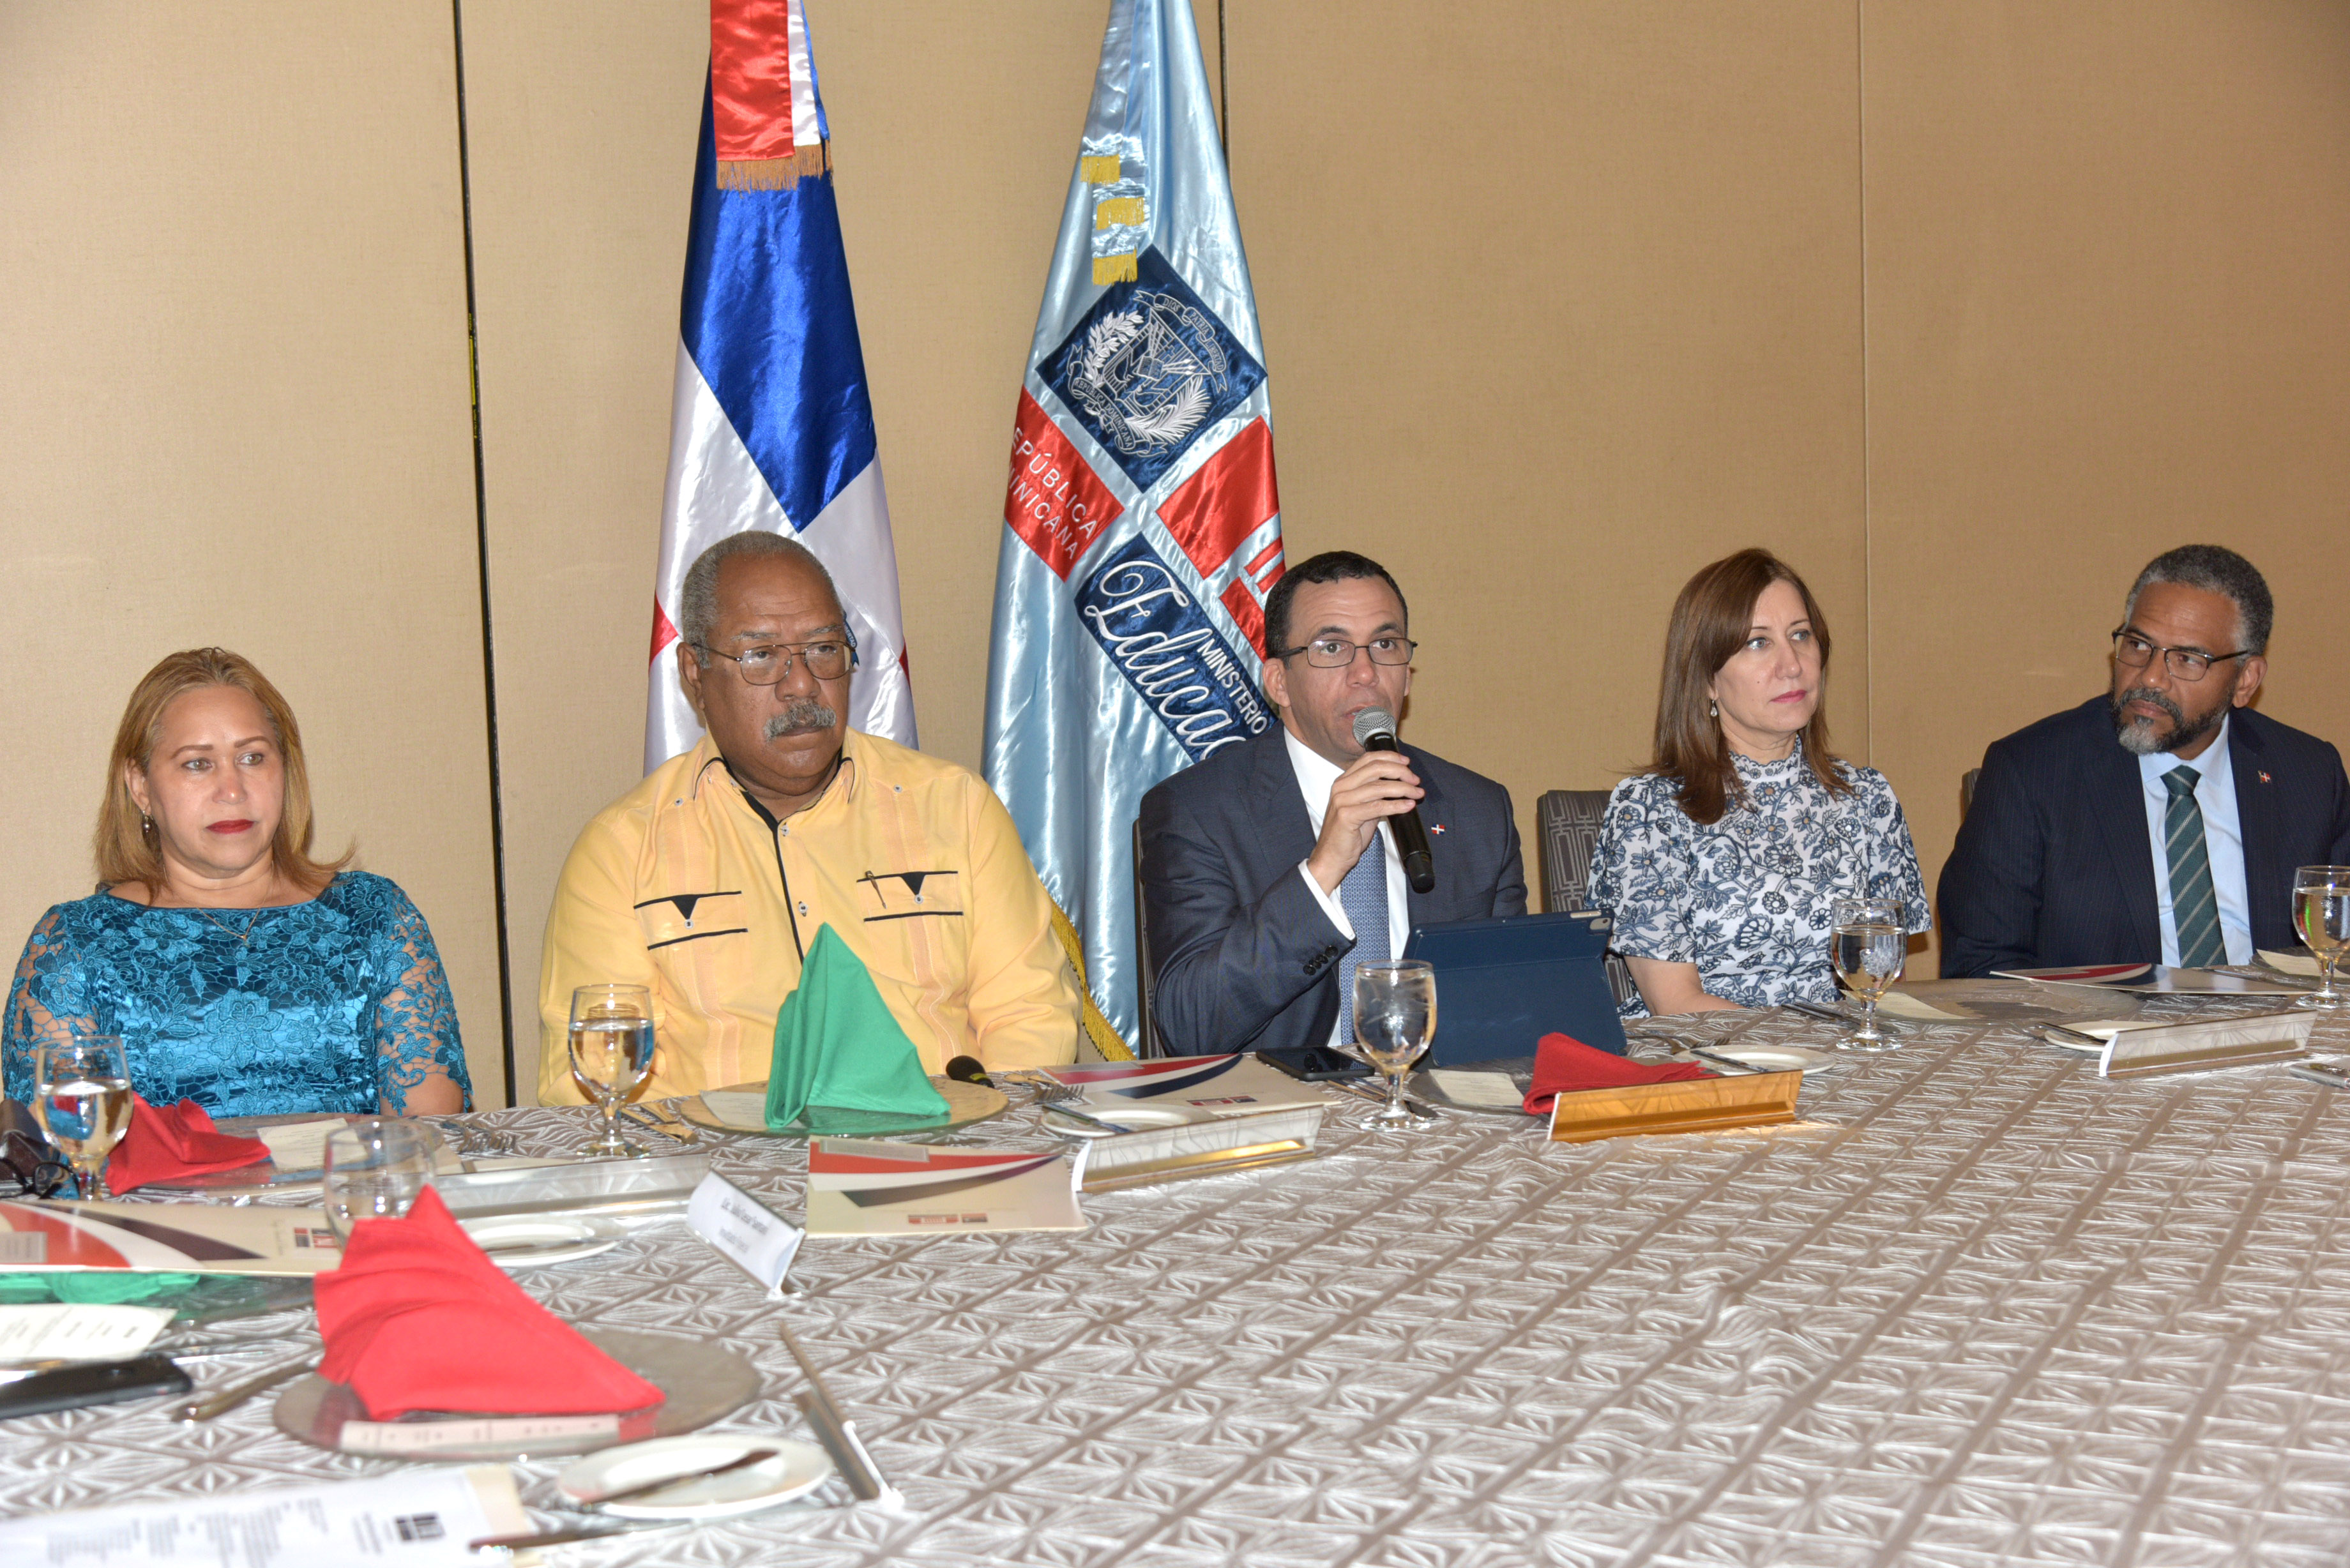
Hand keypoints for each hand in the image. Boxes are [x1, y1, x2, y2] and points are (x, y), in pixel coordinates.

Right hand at [1306, 750, 1423, 894]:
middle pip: (1375, 768)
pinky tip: (1408, 805)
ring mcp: (1342, 800)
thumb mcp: (1361, 808)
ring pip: (1379, 787)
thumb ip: (1375, 794)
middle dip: (1400, 772)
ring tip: (1417, 793)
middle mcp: (1341, 787)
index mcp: (1343, 781)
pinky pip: (1378, 807)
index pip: (1368, 758)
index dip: (1390, 757)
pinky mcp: (1347, 815)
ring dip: (1403, 788)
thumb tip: (1400, 785)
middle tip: (1415, 780)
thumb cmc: (1347, 834)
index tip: (1406, 763)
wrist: (1331, 856)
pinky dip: (1396, 805)